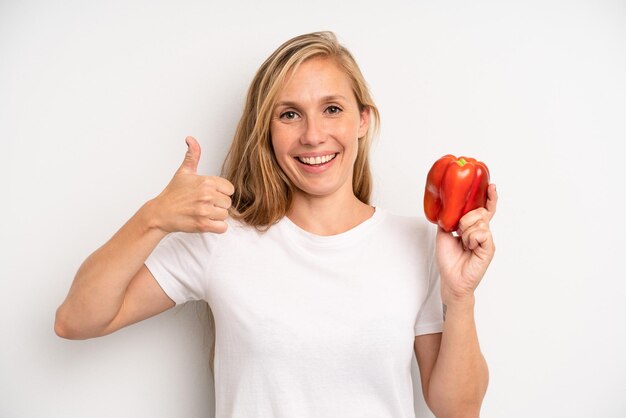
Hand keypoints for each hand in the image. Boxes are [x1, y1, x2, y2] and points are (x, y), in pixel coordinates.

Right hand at [149, 136, 234, 233]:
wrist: (160, 213)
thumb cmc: (173, 193)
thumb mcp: (184, 172)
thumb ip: (192, 155)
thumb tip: (190, 139)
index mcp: (206, 182)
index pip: (230, 189)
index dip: (221, 192)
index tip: (210, 194)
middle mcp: (206, 195)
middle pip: (228, 203)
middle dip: (218, 205)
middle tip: (204, 204)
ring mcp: (204, 211)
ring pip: (225, 215)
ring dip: (216, 216)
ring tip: (203, 212)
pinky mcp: (202, 225)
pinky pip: (222, 228)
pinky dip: (217, 227)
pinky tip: (206, 221)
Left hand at [435, 184, 496, 305]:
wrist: (451, 279)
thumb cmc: (448, 259)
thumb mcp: (444, 233)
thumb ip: (449, 219)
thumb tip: (447, 206)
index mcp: (473, 228)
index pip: (485, 209)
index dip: (488, 197)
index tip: (490, 185)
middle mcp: (482, 232)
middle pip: (479, 212)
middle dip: (466, 218)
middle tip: (458, 231)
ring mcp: (487, 240)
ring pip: (479, 221)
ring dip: (465, 231)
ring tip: (463, 243)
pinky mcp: (489, 248)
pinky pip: (482, 233)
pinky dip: (471, 238)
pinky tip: (469, 247)